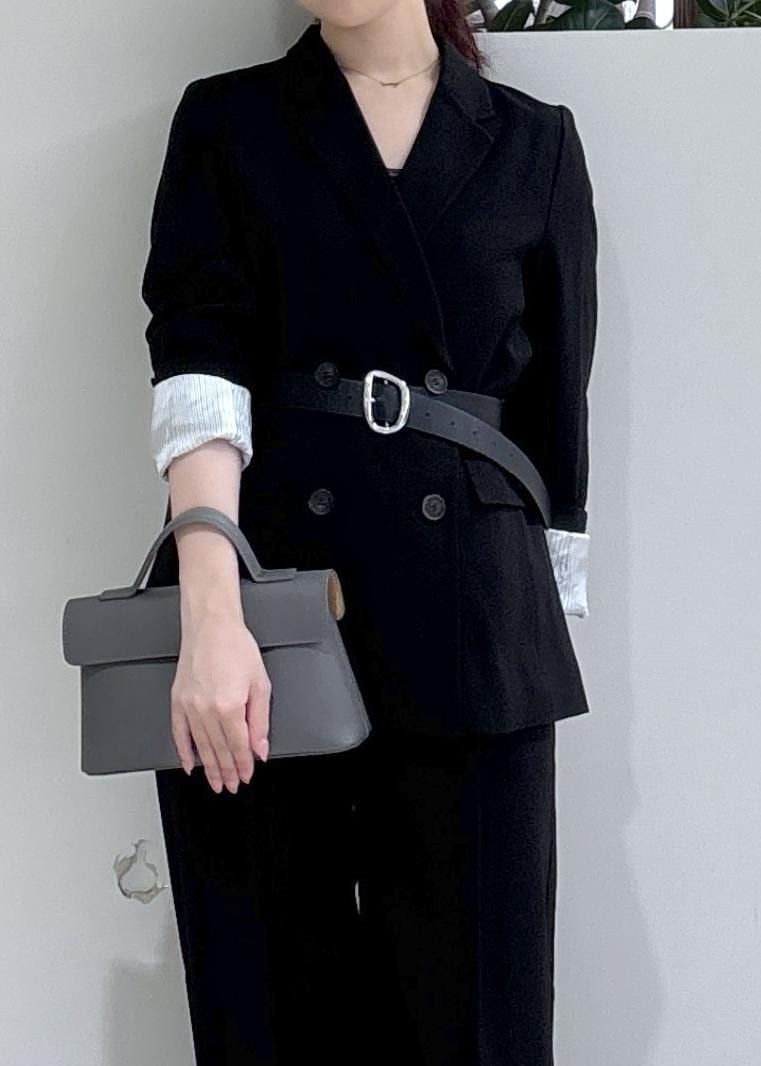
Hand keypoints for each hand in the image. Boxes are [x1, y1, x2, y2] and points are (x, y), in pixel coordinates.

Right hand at [170, 615, 271, 792]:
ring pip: (200, 746)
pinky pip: (179, 733)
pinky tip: (189, 764)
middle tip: (231, 786)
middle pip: (218, 750)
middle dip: (226, 771)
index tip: (247, 775)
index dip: (244, 764)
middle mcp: (206, 709)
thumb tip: (260, 747)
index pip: (238, 745)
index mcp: (229, 705)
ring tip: (215, 782)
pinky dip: (183, 751)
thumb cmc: (236, 647)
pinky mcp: (178, 700)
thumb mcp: (260, 683)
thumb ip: (260, 720)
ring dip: (208, 767)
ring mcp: (189, 706)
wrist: (211, 626)